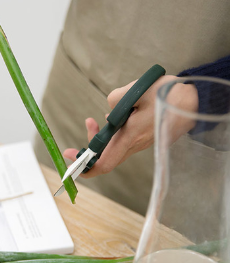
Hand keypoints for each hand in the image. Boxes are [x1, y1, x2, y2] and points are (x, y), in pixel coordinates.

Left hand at [63, 75, 197, 177]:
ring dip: (101, 137)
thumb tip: (108, 115)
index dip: (86, 166)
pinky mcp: (144, 139)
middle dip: (90, 146)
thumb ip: (115, 100)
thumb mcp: (136, 90)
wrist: (195, 101)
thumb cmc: (168, 95)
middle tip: (88, 123)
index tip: (72, 158)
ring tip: (93, 120)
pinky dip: (112, 134)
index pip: (105, 163)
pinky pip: (123, 142)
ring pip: (114, 148)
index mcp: (131, 137)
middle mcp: (135, 145)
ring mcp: (140, 144)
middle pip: (106, 156)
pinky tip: (112, 119)